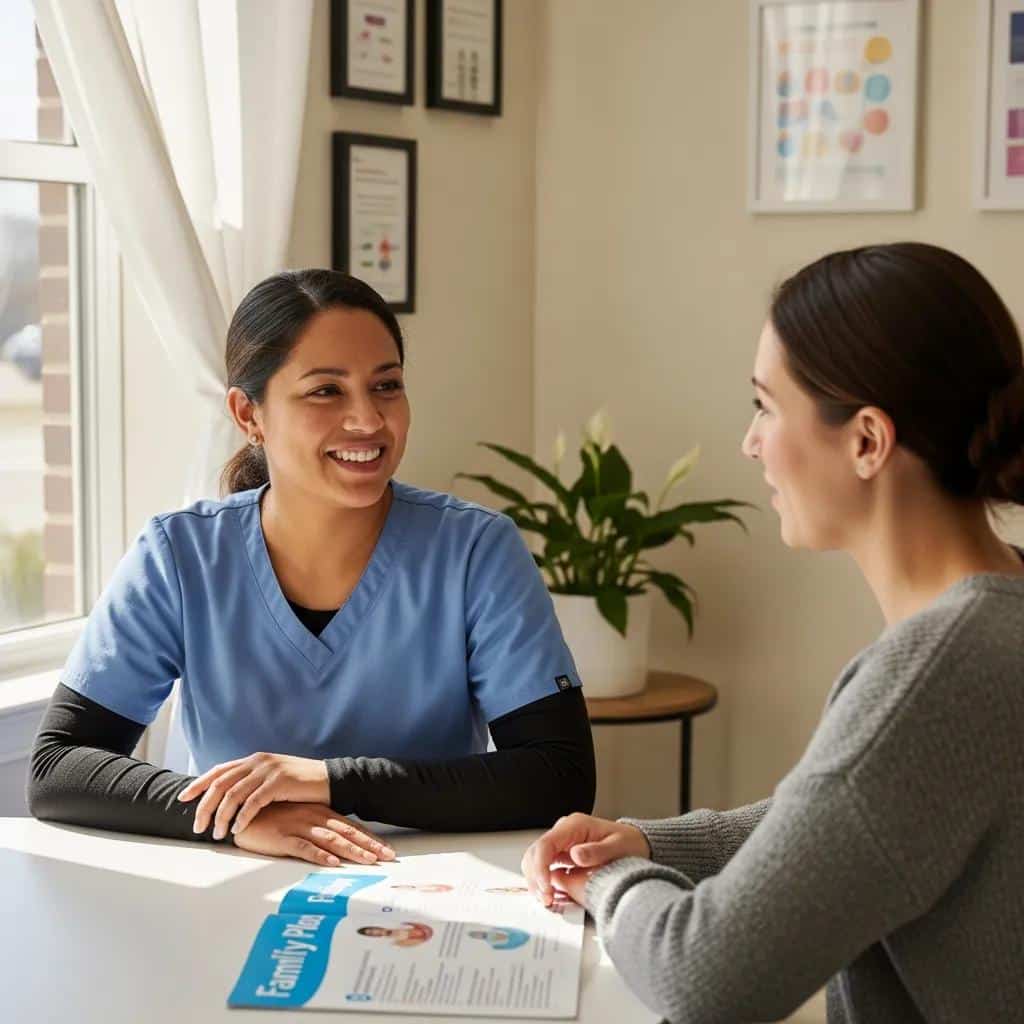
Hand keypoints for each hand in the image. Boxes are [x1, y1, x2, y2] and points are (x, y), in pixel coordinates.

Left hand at [178, 752, 330, 839]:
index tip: (182, 798)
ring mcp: (268, 770)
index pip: (218, 770)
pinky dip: (243, 817)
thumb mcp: (272, 778)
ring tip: (218, 834)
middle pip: (220, 783)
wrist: (329, 780)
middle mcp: (258, 761)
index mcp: (253, 759)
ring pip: (234, 794)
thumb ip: (252, 782)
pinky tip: (238, 829)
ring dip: (222, 816)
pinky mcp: (279, 782)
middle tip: (198, 826)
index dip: (198, 784)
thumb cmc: (300, 784)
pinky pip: (254, 802)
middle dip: (205, 806)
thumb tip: (228, 799)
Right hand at [232, 802, 394, 866]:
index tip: (387, 849)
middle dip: (369, 845)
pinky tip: (333, 862)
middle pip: (346, 833)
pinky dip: (320, 855)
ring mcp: (298, 826)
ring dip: (351, 851)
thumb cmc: (269, 816)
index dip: (369, 838)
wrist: (238, 813)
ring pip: (331, 840)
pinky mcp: (282, 838)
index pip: (350, 826)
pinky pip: (304, 847)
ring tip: (369, 861)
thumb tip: (338, 841)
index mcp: (318, 812)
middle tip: (389, 857)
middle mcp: (312, 817)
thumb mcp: (296, 818)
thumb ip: (315, 826)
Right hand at [521, 812, 650, 906]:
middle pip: (535, 852)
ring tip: (546, 899)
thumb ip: (598, 851)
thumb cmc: (628, 843)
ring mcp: (561, 842)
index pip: (546, 844)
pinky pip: (544, 866)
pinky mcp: (561, 853)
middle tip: (546, 899)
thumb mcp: (618, 846)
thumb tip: (576, 854)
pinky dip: (542, 881)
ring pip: (535, 859)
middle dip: (535, 877)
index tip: (546, 889)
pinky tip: (549, 894)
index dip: (541, 868)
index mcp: (575, 825)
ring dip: (536, 880)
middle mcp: (564, 832)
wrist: (635, 843)